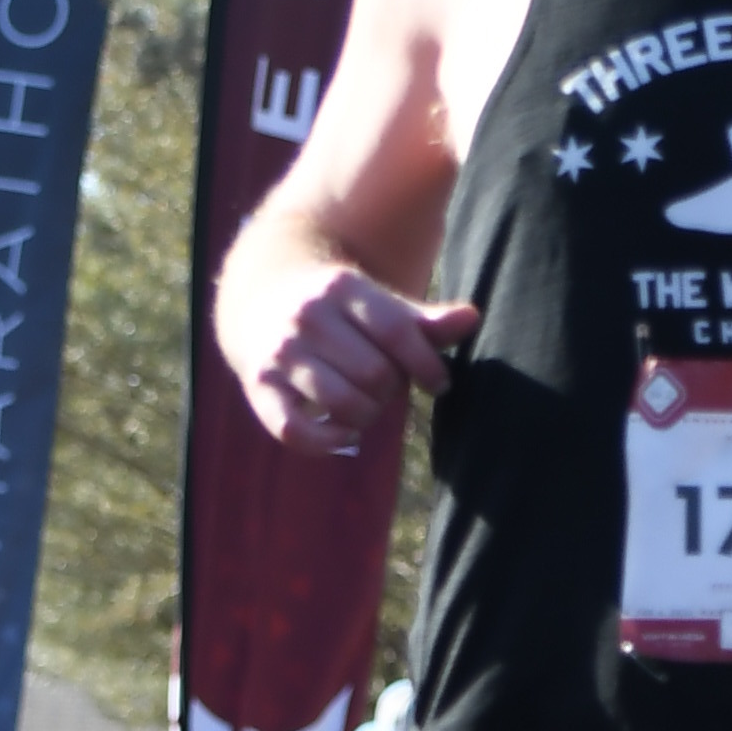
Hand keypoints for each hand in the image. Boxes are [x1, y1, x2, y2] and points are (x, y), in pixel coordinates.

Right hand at [236, 268, 478, 458]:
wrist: (262, 300)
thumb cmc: (341, 312)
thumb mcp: (379, 305)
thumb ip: (425, 321)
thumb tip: (472, 319)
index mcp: (343, 288)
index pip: (398, 332)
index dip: (427, 365)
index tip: (439, 383)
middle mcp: (308, 317)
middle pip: (375, 374)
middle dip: (391, 388)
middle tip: (385, 385)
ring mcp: (281, 353)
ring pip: (342, 403)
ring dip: (366, 415)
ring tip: (365, 404)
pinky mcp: (259, 386)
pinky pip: (294, 431)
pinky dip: (327, 442)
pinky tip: (345, 435)